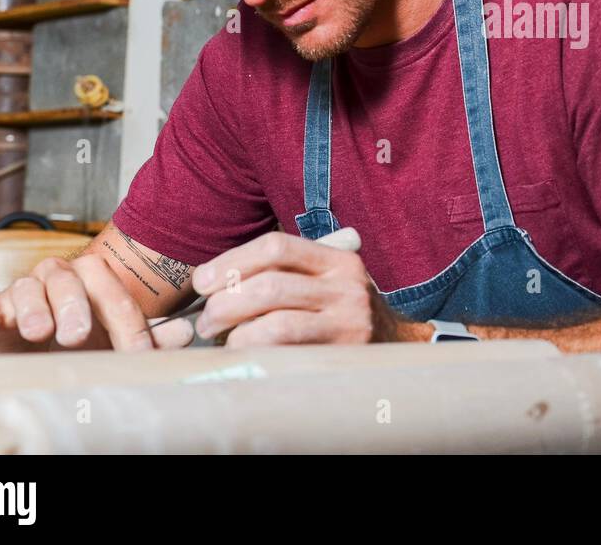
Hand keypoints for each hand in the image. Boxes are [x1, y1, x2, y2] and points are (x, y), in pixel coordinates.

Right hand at [0, 253, 194, 356]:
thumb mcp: (117, 339)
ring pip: (24, 288)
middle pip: (66, 278)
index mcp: (93, 278)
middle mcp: (57, 278)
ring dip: (32, 309)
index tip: (138, 354)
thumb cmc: (87, 338)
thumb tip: (187, 332)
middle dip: (74, 305)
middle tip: (79, 335)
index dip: (129, 325)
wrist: (41, 346)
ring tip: (40, 333)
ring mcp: (22, 292)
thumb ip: (150, 335)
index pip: (115, 295)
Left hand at [190, 232, 412, 346]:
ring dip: (235, 332)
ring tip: (220, 339)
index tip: (202, 282)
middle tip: (205, 321)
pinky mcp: (343, 354)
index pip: (277, 246)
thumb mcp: (325, 280)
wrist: (397, 347)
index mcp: (337, 258)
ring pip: (276, 322)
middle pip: (270, 285)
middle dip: (224, 303)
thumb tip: (214, 280)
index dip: (231, 261)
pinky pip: (287, 351)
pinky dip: (254, 351)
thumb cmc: (342, 312)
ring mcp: (348, 321)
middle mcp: (347, 285)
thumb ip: (284, 272)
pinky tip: (244, 353)